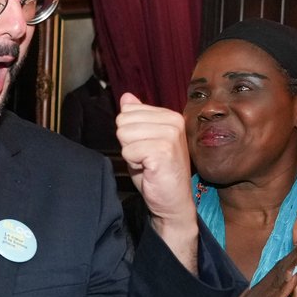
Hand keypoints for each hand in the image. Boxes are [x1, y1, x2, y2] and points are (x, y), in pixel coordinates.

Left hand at [116, 94, 196, 246]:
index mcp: (169, 116)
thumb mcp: (143, 140)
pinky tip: (148, 168)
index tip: (145, 148)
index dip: (128, 134)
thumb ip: (136, 118)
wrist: (172, 200)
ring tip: (147, 162)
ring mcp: (170, 135)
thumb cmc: (156, 172)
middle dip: (128, 143)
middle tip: (145, 157)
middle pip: (123, 122)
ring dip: (131, 154)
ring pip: (124, 135)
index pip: (127, 112)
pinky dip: (133, 163)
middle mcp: (173, 122)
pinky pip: (128, 151)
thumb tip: (126, 97)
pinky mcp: (164, 151)